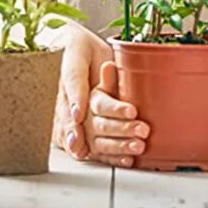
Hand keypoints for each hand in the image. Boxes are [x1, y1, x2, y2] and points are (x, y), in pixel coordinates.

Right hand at [52, 23, 148, 165]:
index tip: (125, 115)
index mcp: (67, 99)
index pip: (78, 115)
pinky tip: (129, 160)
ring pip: (98, 142)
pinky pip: (101, 148)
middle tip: (140, 129)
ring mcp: (84, 122)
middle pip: (94, 128)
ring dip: (119, 146)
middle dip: (118, 131)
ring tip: (138, 146)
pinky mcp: (94, 128)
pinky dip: (114, 155)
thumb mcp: (74, 56)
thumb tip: (77, 111)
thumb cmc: (75, 49)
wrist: (79, 47)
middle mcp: (75, 114)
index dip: (100, 118)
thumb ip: (75, 81)